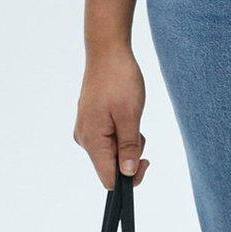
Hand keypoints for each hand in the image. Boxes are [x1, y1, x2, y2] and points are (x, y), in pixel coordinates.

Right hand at [74, 44, 150, 185]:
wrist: (107, 52)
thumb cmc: (119, 80)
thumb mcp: (130, 115)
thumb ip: (129, 147)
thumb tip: (129, 173)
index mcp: (92, 140)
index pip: (109, 178)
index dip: (130, 178)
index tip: (146, 160)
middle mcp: (84, 139)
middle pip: (111, 166)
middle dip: (130, 155)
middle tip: (139, 130)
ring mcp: (86, 130)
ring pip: (112, 151)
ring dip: (128, 142)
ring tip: (131, 116)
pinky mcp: (91, 122)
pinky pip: (109, 138)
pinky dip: (122, 132)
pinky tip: (124, 113)